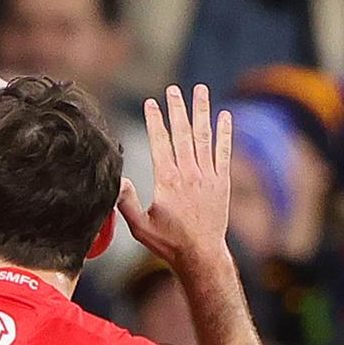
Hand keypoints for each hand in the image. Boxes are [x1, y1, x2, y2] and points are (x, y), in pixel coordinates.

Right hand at [117, 84, 231, 272]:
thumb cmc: (167, 242)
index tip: (151, 102)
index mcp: (167, 181)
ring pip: (203, 137)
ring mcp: (208, 176)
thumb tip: (118, 180)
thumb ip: (126, 202)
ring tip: (200, 91)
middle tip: (174, 89)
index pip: (160, 142)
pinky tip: (225, 115)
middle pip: (182, 133)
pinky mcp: (221, 182)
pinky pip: (224, 152)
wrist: (201, 255)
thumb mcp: (139, 226)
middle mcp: (189, 174)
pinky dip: (225, 133)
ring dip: (201, 112)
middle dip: (177, 108)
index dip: (155, 120)